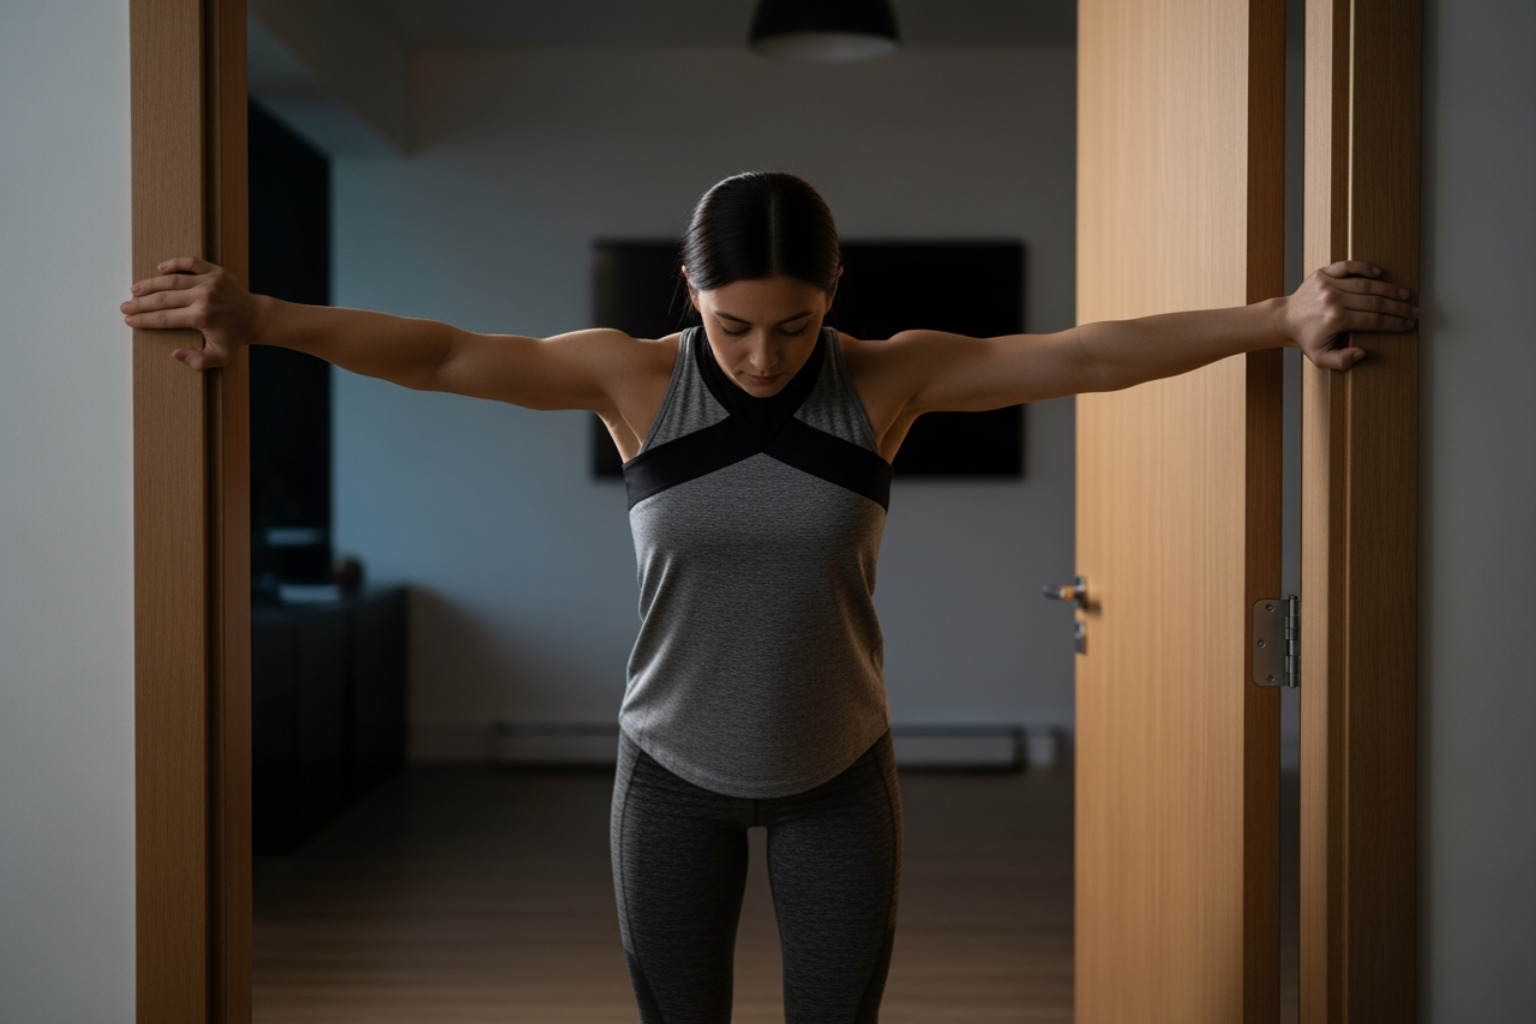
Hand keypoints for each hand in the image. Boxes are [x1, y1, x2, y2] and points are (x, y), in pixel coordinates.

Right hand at [121, 257, 264, 369]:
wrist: (256, 317)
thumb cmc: (235, 337)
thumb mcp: (220, 356)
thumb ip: (198, 360)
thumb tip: (174, 353)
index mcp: (201, 317)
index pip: (163, 318)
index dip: (143, 319)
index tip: (129, 320)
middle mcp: (203, 297)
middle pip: (162, 298)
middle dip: (140, 303)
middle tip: (125, 306)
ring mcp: (209, 281)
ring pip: (171, 279)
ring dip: (149, 284)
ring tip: (135, 290)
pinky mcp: (215, 271)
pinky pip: (190, 262)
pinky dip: (174, 263)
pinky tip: (159, 269)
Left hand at [1279, 260, 1418, 369]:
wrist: (1285, 320)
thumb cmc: (1306, 339)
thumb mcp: (1320, 357)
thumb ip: (1341, 361)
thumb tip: (1362, 353)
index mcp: (1336, 319)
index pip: (1373, 320)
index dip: (1394, 323)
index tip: (1408, 324)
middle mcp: (1333, 300)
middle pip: (1375, 302)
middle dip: (1398, 307)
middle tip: (1415, 310)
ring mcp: (1328, 284)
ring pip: (1366, 285)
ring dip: (1389, 289)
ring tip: (1404, 295)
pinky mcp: (1323, 273)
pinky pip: (1347, 266)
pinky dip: (1364, 267)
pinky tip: (1379, 273)